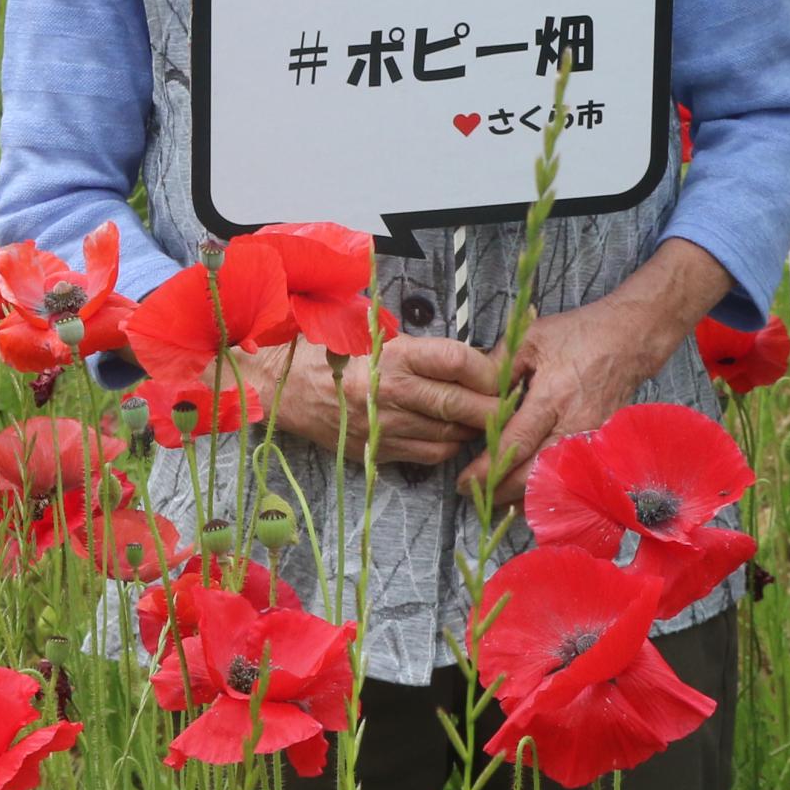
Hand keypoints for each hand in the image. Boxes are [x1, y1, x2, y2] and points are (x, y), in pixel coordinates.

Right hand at [250, 334, 498, 469]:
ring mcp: (382, 427)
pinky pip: (427, 456)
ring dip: (473, 430)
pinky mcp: (376, 451)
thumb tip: (473, 358)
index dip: (489, 368)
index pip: (457, 362)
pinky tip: (452, 435)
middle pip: (459, 405)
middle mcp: (389, 393)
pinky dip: (448, 447)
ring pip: (448, 437)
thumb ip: (420, 348)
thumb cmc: (329, 350)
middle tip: (511, 403)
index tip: (502, 371)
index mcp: (391, 355)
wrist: (279, 385)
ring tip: (484, 419)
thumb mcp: (372, 333)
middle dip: (493, 407)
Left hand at [463, 239, 731, 500]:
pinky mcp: (599, 445)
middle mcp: (573, 425)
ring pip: (553, 482)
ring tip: (495, 498)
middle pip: (534, 474)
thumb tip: (472, 392)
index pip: (516, 444)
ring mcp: (590, 439)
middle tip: (475, 495)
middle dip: (501, 490)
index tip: (465, 481)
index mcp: (552, 397)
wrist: (629, 340)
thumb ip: (499, 366)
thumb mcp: (531, 338)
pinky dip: (547, 489)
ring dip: (522, 496)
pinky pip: (569, 476)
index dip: (488, 468)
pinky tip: (527, 492)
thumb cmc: (579, 335)